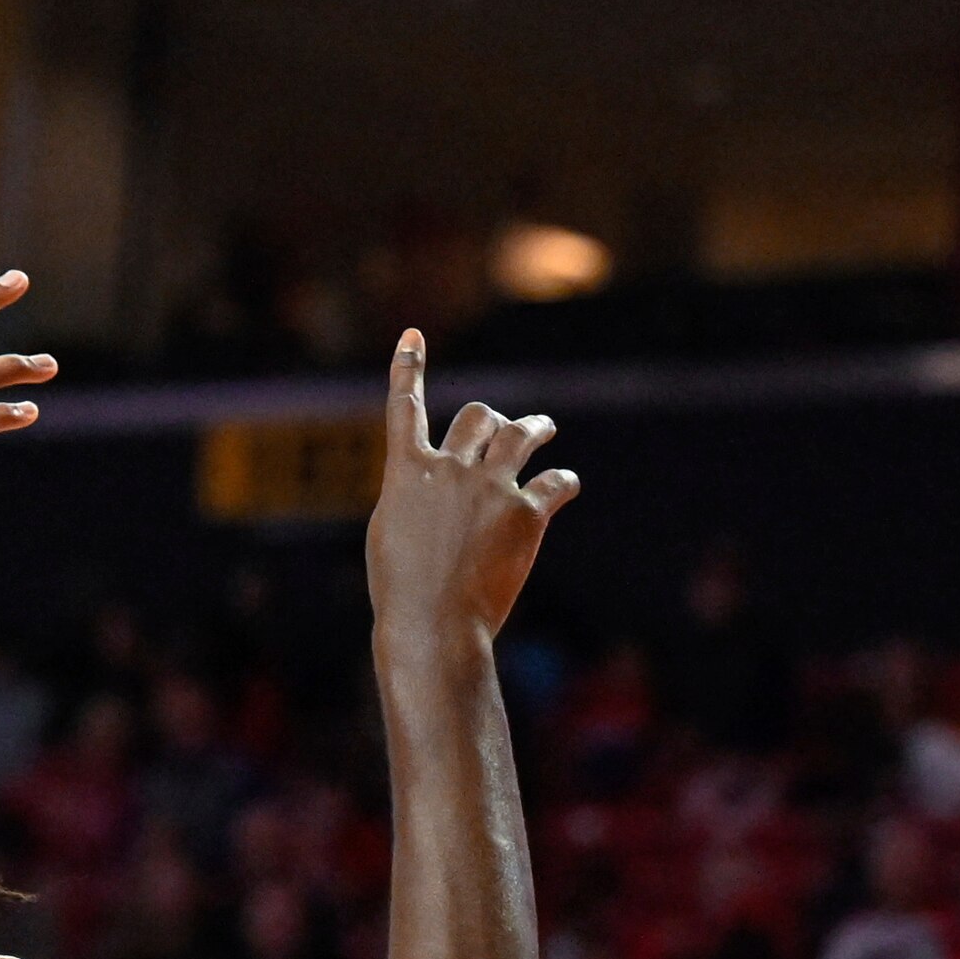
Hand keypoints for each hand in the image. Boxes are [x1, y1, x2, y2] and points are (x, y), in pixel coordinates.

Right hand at [363, 331, 577, 643]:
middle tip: (507, 428)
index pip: (405, 408)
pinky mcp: (526, 511)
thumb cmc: (403, 592)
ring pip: (519, 435)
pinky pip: (556, 481)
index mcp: (406, 472)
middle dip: (493, 419)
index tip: (413, 335)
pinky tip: (568, 485)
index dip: (408, 368)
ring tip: (546, 428)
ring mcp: (489, 487)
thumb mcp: (391, 535)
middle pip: (476, 417)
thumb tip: (431, 486)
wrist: (433, 624)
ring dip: (536, 427)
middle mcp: (449, 468)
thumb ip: (412, 498)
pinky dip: (564, 481)